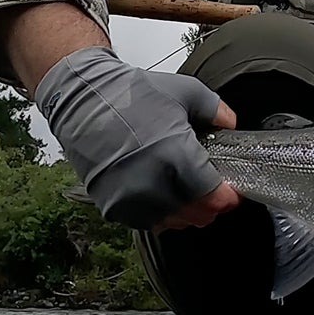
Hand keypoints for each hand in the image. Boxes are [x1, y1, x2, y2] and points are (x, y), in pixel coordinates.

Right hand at [34, 46, 242, 231]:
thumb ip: (217, 110)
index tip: (231, 192)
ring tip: (185, 193)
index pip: (213, 196)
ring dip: (185, 213)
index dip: (227, 197)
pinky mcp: (111, 205)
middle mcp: (152, 182)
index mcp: (174, 154)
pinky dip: (159, 214)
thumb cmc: (131, 94)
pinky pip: (146, 222)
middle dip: (209, 206)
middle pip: (195, 215)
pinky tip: (161, 195)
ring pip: (172, 223)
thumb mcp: (185, 91)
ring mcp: (129, 197)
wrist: (82, 99)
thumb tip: (231, 126)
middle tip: (211, 192)